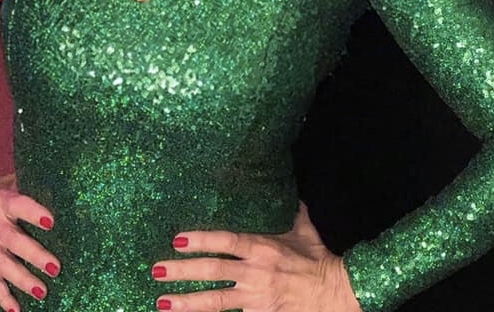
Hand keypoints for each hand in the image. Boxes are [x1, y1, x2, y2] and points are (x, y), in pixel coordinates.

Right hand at [0, 173, 58, 311]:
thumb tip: (59, 186)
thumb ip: (29, 186)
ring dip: (23, 280)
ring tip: (42, 291)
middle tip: (55, 268)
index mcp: (3, 202)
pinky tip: (16, 310)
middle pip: (15, 242)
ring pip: (4, 267)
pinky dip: (3, 298)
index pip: (20, 207)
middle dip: (35, 256)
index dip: (35, 214)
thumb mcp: (7, 182)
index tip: (51, 222)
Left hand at [151, 200, 361, 310]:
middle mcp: (255, 272)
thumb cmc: (319, 260)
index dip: (201, 240)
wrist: (336, 293)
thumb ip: (293, 213)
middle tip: (157, 271)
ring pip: (215, 301)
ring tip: (162, 303)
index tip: (177, 239)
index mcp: (263, 247)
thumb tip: (292, 193)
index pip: (226, 241)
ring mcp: (256, 297)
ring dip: (187, 303)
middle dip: (182, 272)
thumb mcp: (304, 231)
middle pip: (212, 271)